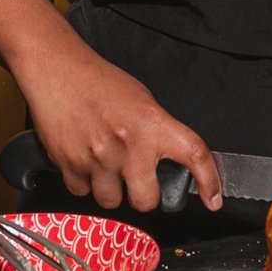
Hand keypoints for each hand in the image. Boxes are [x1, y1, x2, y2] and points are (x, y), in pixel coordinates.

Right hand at [16, 47, 221, 212]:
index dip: (209, 181)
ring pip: (111, 201)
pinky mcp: (70, 164)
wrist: (58, 69)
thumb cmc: (98, 81)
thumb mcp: (141, 99)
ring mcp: (98, 157)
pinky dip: (83, 182)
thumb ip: (157, 131)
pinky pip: (80, 192)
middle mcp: (128, 144)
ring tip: (104, 165)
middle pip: (146, 200)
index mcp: (152, 123)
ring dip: (110, 190)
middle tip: (137, 181)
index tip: (213, 199)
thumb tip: (171, 161)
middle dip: (143, 196)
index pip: (194, 154)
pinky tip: (82, 159)